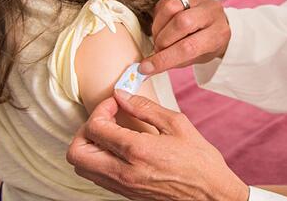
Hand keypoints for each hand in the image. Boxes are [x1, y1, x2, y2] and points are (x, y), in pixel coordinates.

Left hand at [67, 91, 248, 200]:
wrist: (209, 196)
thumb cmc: (199, 161)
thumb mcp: (177, 125)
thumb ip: (146, 108)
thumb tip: (123, 95)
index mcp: (136, 150)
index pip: (95, 128)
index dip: (100, 109)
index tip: (115, 103)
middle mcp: (123, 171)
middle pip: (76, 152)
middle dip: (84, 130)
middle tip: (105, 119)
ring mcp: (122, 186)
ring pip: (82, 167)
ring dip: (88, 146)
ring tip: (109, 133)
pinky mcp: (125, 194)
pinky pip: (96, 177)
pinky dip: (97, 160)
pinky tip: (117, 148)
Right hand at [139, 0, 230, 74]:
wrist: (216, 24)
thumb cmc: (206, 43)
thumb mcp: (196, 58)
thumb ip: (173, 61)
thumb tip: (146, 68)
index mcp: (218, 34)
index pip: (188, 48)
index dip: (164, 58)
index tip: (147, 67)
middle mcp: (213, 12)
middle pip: (180, 23)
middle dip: (162, 39)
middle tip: (158, 48)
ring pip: (171, 7)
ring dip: (158, 25)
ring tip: (160, 35)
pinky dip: (160, 12)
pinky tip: (164, 22)